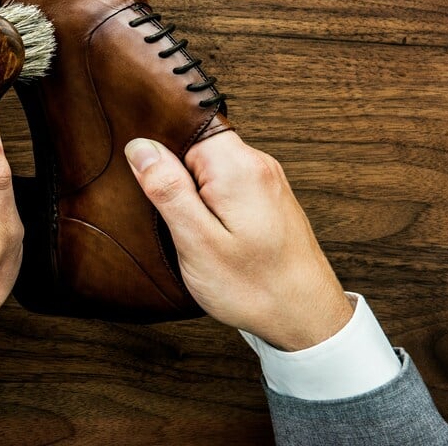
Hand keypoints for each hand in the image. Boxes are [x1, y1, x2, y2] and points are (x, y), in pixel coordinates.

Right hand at [125, 132, 353, 350]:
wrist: (306, 319)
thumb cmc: (255, 287)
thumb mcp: (196, 242)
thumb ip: (167, 189)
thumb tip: (141, 148)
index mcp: (239, 167)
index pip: (185, 127)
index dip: (160, 150)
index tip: (150, 182)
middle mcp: (257, 164)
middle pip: (198, 145)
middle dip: (175, 174)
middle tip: (170, 216)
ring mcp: (266, 181)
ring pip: (211, 167)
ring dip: (193, 192)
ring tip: (192, 229)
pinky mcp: (268, 199)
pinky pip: (226, 184)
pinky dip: (210, 203)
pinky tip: (211, 233)